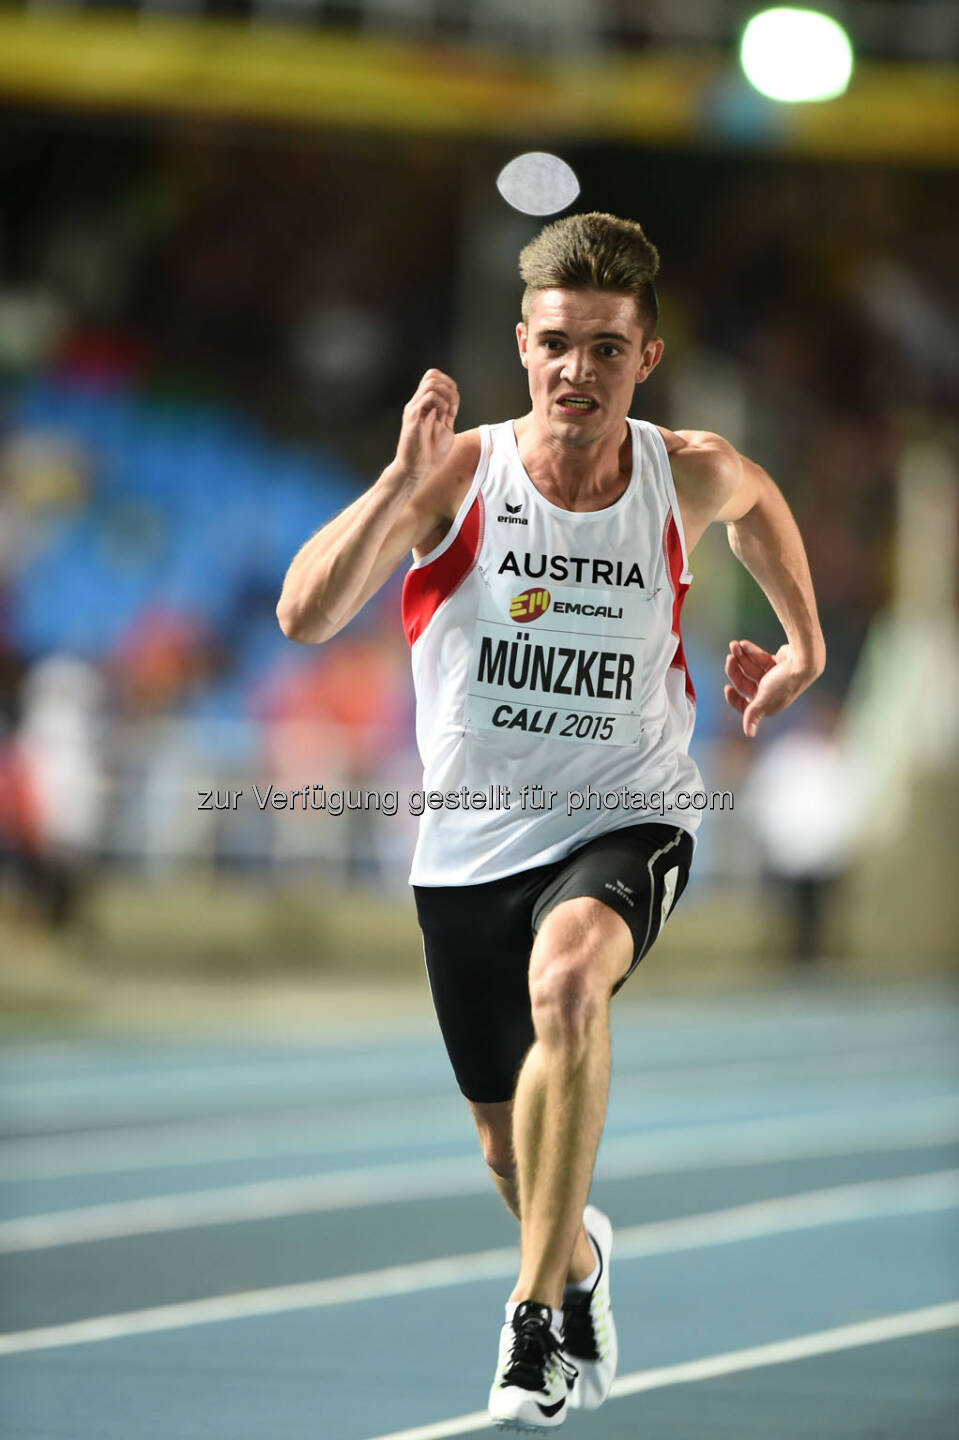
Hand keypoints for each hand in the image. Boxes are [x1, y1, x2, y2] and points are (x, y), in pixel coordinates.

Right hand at [394, 369, 458, 483]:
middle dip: (449, 387)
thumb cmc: (430, 455)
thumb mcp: (444, 430)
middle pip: (432, 375)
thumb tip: (454, 401)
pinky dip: (441, 403)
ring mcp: (414, 409)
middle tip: (453, 407)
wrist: (416, 470)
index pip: (433, 378)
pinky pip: (428, 397)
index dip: (449, 384)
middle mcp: (417, 404)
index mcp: (423, 406)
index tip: (454, 405)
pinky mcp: (413, 417)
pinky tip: (443, 416)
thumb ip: (447, 415)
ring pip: (431, 383)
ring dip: (446, 395)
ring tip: (448, 412)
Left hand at [723, 639, 817, 737]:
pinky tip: (744, 644)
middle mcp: (769, 692)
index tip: (727, 687)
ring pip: (750, 668)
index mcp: (767, 704)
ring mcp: (773, 677)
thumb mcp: (764, 699)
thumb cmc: (784, 682)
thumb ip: (753, 715)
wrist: (804, 660)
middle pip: (744, 682)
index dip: (733, 698)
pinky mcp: (776, 663)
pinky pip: (759, 658)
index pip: (744, 704)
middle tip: (730, 657)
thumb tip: (749, 735)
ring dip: (741, 657)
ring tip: (735, 645)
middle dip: (735, 669)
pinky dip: (751, 652)